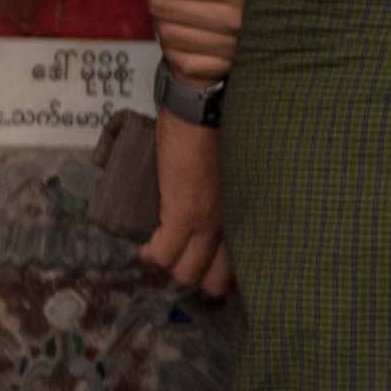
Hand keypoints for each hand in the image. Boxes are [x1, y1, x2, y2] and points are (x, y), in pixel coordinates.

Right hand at [136, 113, 231, 296]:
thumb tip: (217, 207)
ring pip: (185, 273)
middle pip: (214, 282)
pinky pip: (162, 253)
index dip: (221, 276)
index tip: (211, 271)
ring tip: (160, 249)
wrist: (205, 108)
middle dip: (196, 276)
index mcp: (246, 216)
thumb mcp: (237, 174)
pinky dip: (150, 253)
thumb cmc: (221, 131)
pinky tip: (145, 246)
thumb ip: (231, 197)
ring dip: (169, 265)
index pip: (239, 268)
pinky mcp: (183, 213)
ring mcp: (208, 223)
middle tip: (182, 261)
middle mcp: (231, 226)